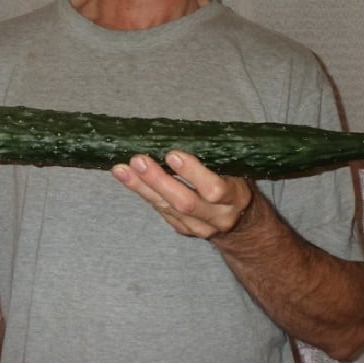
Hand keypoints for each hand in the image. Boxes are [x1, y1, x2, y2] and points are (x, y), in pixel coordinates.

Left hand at [111, 150, 252, 238]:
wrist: (241, 221)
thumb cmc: (235, 182)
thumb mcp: (235, 168)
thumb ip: (214, 157)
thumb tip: (180, 133)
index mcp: (235, 197)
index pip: (214, 190)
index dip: (192, 173)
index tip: (172, 155)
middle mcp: (218, 217)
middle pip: (185, 203)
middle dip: (158, 181)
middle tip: (138, 161)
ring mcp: (200, 227)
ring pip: (167, 208)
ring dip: (142, 187)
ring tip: (122, 170)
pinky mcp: (184, 230)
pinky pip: (161, 211)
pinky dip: (144, 193)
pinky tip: (128, 178)